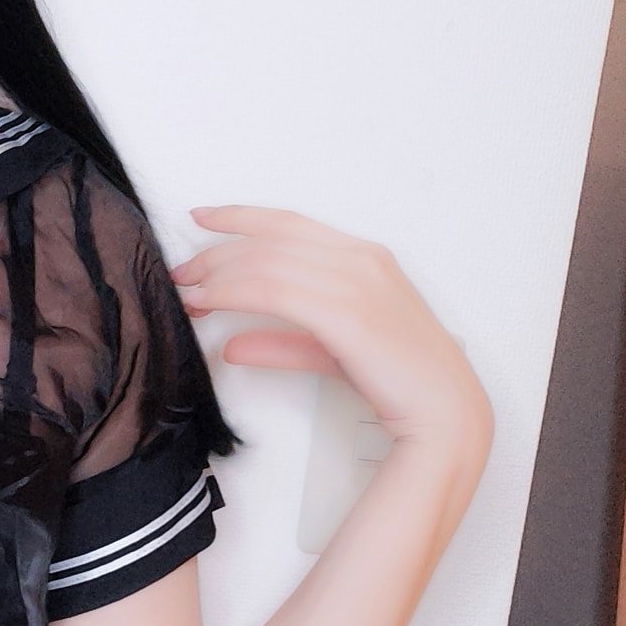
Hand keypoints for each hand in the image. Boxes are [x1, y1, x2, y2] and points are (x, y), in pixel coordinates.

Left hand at [167, 205, 491, 453]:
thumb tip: (232, 346)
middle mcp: (360, 260)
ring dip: (218, 276)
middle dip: (217, 254)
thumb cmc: (398, 378)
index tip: (201, 217)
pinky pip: (276, 292)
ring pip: (267, 263)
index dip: (241, 216)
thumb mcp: (333, 352)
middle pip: (270, 241)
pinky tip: (210, 307)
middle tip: (181, 273)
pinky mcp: (348, 314)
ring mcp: (356, 283)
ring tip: (187, 294)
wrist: (443, 410)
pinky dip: (234, 296)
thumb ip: (284, 343)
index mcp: (363, 256)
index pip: (289, 222)